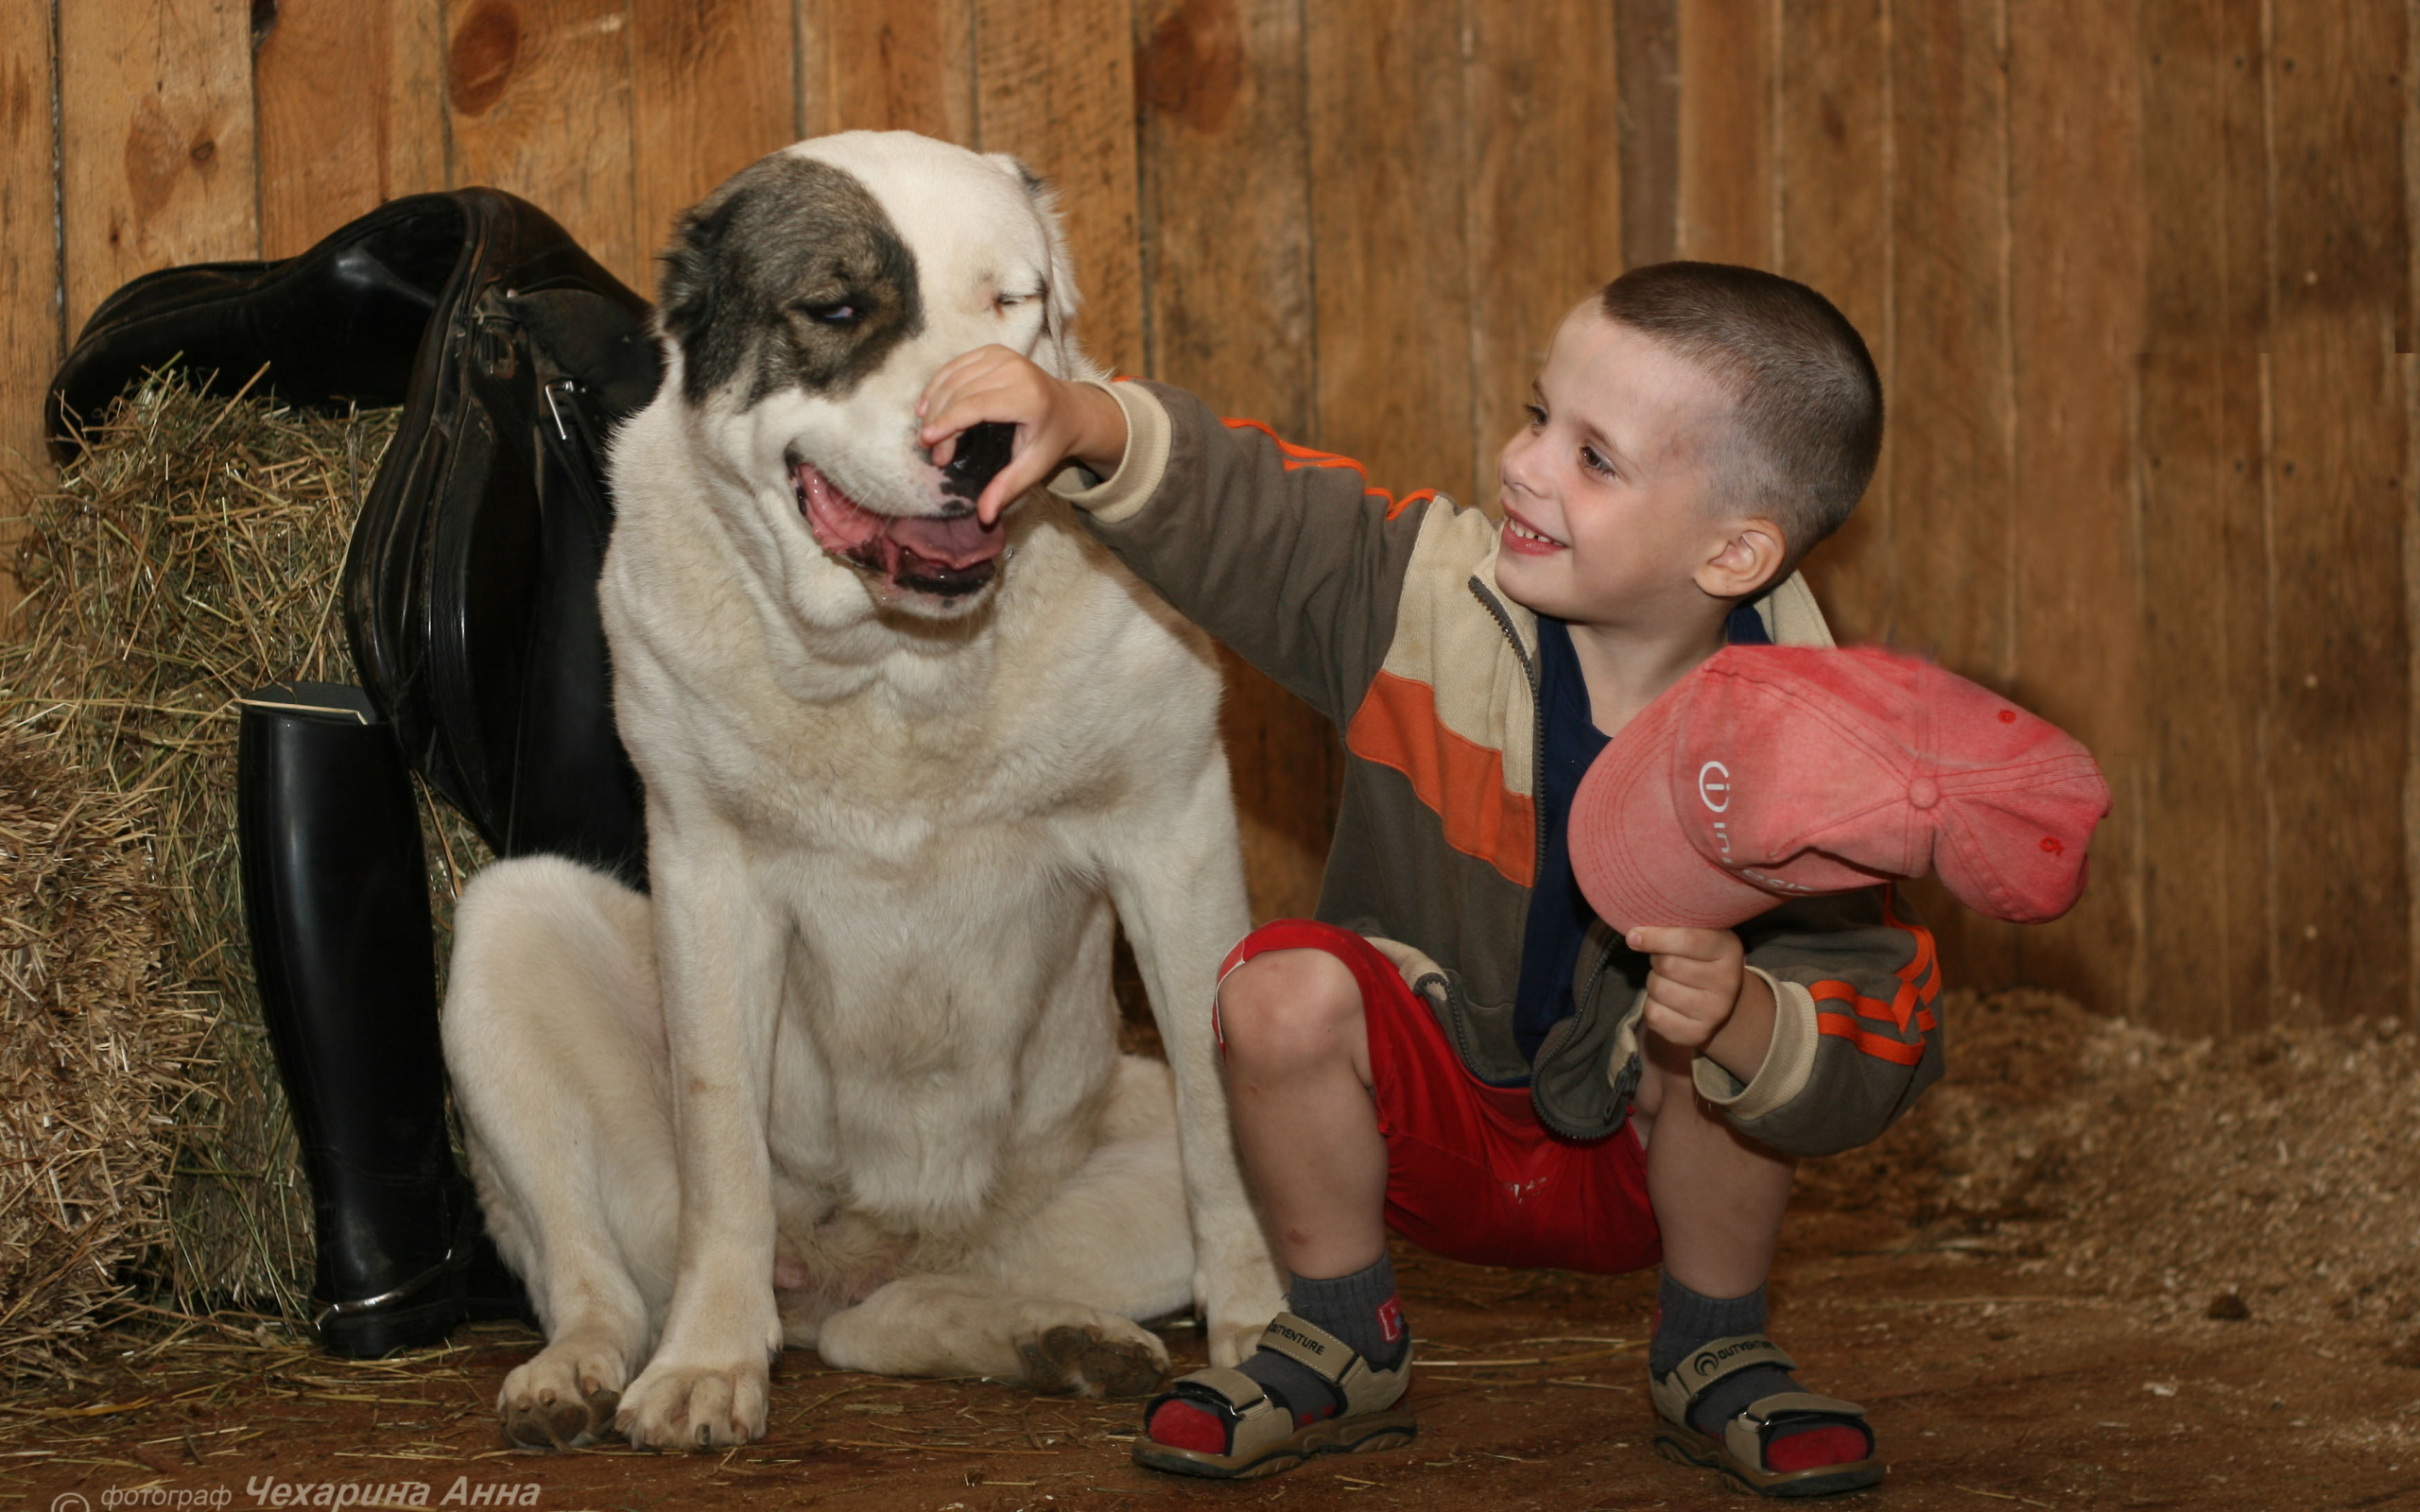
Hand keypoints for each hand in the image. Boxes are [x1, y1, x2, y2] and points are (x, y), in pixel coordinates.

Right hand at [917, 345, 1129, 523]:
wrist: (1070, 409)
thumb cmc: (1051, 440)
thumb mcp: (1035, 468)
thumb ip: (1008, 488)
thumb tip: (984, 517)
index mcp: (1028, 397)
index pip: (977, 406)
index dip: (948, 423)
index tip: (927, 442)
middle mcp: (1016, 370)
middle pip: (961, 392)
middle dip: (939, 421)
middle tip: (932, 451)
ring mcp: (1003, 356)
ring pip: (953, 377)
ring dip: (933, 404)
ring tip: (927, 433)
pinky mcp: (993, 351)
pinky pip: (955, 365)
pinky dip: (937, 384)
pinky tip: (927, 406)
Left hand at [1627, 925, 1747, 1052]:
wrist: (1722, 1000)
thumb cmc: (1701, 958)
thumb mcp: (1700, 934)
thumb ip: (1675, 927)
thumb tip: (1634, 933)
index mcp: (1729, 950)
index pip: (1688, 940)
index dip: (1656, 937)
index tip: (1633, 936)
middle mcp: (1727, 983)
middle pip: (1667, 965)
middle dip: (1656, 959)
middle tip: (1663, 960)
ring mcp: (1714, 1012)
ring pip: (1658, 989)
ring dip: (1654, 982)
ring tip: (1668, 980)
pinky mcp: (1697, 1034)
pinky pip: (1654, 1014)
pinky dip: (1651, 1005)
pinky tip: (1666, 1001)